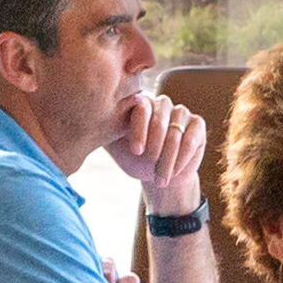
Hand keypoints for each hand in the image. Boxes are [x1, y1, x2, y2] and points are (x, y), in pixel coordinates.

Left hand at [108, 92, 208, 215]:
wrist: (160, 176)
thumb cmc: (136, 160)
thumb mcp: (117, 147)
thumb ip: (106, 131)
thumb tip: (85, 122)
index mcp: (140, 104)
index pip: (141, 109)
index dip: (139, 131)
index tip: (136, 152)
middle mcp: (161, 104)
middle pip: (160, 119)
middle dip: (155, 146)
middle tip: (149, 166)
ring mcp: (181, 112)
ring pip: (176, 131)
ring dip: (169, 157)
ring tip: (161, 178)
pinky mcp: (197, 124)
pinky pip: (191, 138)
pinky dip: (183, 157)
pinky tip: (174, 171)